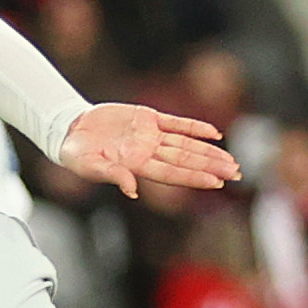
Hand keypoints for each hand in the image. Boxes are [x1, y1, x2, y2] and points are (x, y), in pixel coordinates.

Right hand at [61, 103, 242, 199]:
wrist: (69, 130)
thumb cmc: (75, 153)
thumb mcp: (88, 166)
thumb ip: (111, 175)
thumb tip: (132, 190)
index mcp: (136, 165)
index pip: (172, 173)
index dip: (195, 177)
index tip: (217, 182)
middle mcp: (148, 152)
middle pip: (186, 160)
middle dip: (212, 166)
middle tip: (237, 173)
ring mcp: (150, 135)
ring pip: (187, 144)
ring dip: (209, 151)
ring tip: (232, 160)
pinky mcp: (147, 117)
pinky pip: (176, 123)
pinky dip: (196, 128)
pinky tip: (215, 134)